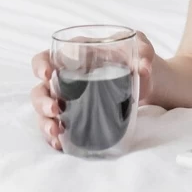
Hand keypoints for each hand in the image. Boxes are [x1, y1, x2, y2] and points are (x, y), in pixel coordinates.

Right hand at [30, 30, 159, 151]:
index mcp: (74, 55)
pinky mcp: (77, 117)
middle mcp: (66, 78)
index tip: (47, 74)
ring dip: (45, 122)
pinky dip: (55, 137)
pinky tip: (60, 143)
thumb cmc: (138, 57)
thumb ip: (143, 51)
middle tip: (55, 110)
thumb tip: (143, 67)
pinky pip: (58, 128)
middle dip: (42, 102)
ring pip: (44, 111)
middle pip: (40, 89)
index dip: (40, 65)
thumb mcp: (141, 47)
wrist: (150, 81)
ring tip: (57, 132)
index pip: (45, 58)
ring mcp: (69, 100)